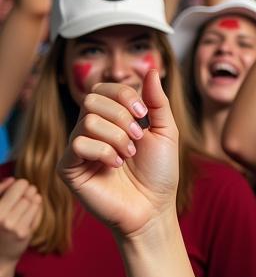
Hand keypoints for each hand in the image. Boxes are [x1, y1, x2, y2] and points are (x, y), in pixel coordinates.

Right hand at [0, 178, 41, 264]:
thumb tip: (12, 179)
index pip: (17, 187)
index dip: (21, 184)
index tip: (21, 185)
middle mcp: (0, 218)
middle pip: (26, 194)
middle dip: (29, 191)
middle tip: (28, 192)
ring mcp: (13, 227)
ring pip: (32, 202)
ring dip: (33, 199)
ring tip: (28, 201)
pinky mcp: (23, 233)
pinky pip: (36, 213)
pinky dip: (36, 208)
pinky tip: (32, 209)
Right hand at [58, 72, 178, 241]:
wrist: (154, 208)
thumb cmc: (160, 173)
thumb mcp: (166, 131)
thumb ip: (156, 101)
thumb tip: (149, 68)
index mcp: (111, 119)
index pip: (104, 88)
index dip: (124, 94)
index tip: (144, 114)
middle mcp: (91, 130)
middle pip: (92, 99)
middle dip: (122, 116)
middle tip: (139, 139)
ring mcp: (77, 149)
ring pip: (87, 120)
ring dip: (117, 137)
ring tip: (129, 155)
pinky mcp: (68, 168)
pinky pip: (78, 143)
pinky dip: (104, 152)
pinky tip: (116, 166)